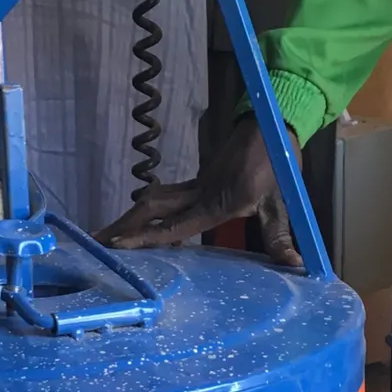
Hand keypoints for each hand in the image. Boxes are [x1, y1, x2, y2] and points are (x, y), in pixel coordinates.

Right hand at [102, 119, 301, 266]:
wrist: (270, 125)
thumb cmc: (277, 163)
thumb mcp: (281, 202)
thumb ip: (280, 236)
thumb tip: (294, 266)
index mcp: (217, 202)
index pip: (175, 224)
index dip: (146, 236)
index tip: (118, 245)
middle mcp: (200, 194)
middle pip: (151, 210)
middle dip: (123, 227)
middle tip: (96, 243)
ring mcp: (196, 185)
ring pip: (154, 201)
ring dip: (130, 219)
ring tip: (107, 236)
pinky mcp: (198, 182)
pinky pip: (167, 199)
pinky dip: (147, 213)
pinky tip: (139, 225)